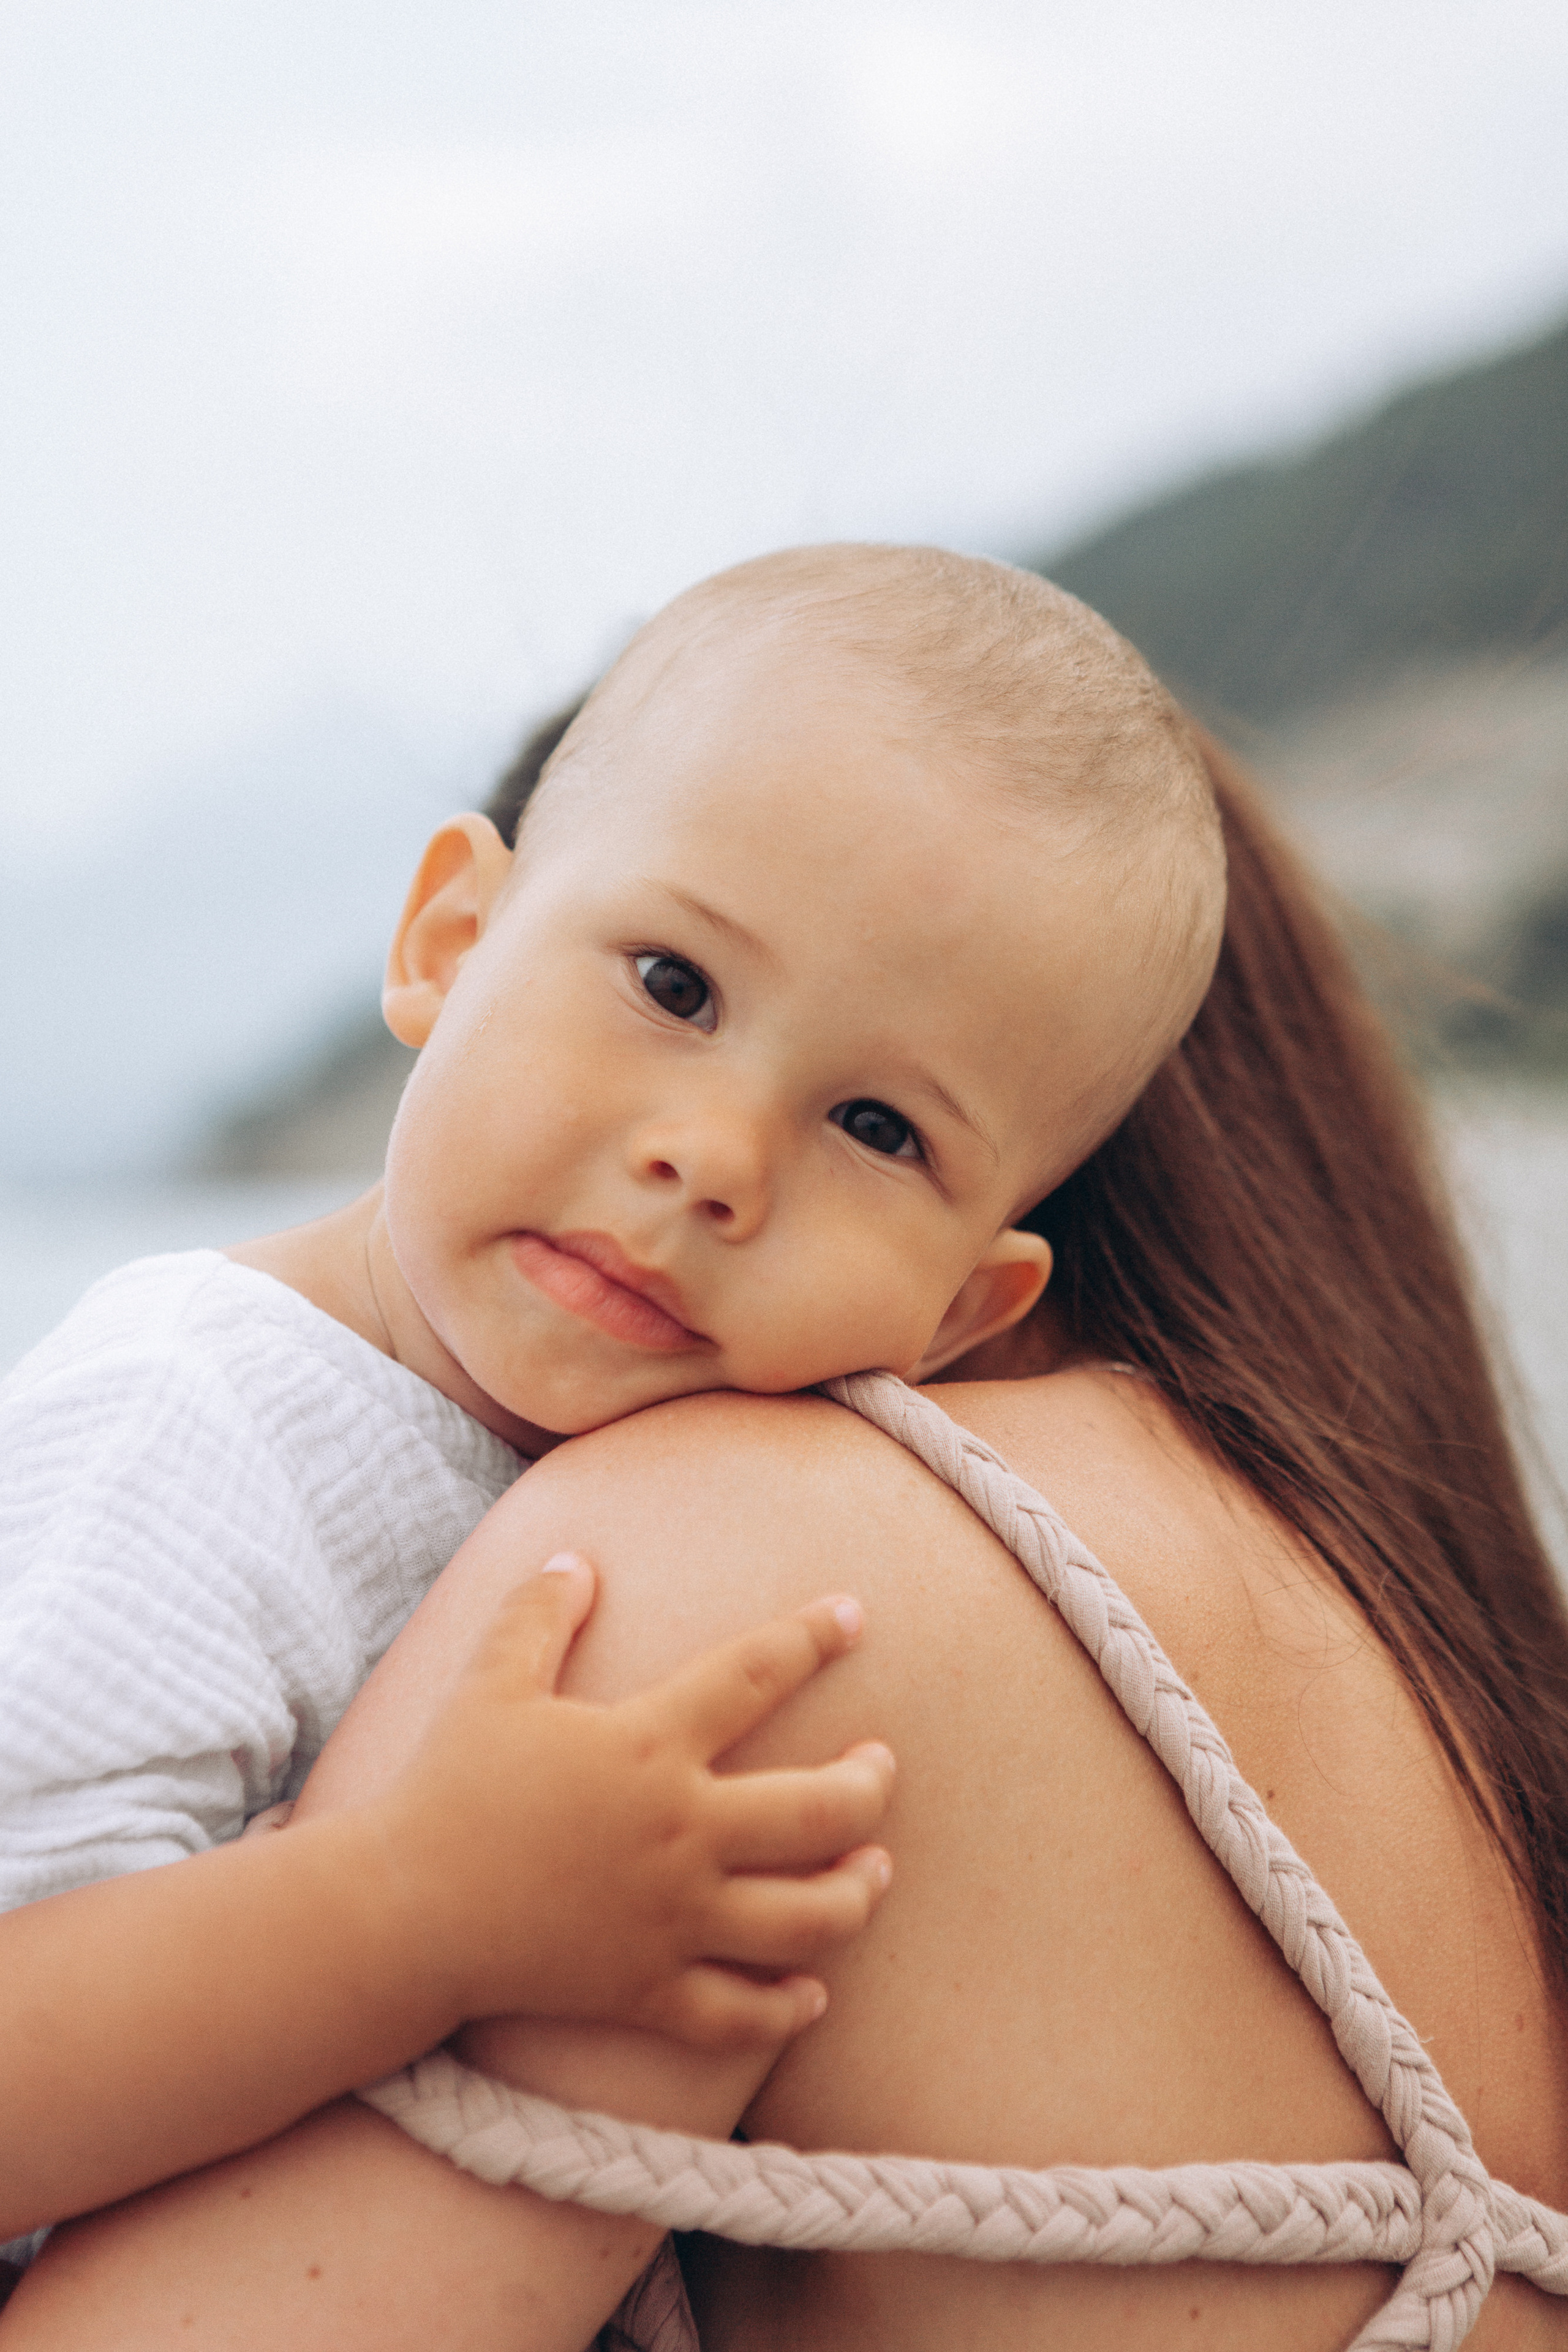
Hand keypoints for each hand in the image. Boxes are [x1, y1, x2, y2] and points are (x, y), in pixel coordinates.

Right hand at [364, 1555, 894, 2050]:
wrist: (402, 1912)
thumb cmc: (447, 1788)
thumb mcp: (491, 1683)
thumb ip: (539, 1615)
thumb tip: (575, 1558)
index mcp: (648, 1746)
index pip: (756, 1673)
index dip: (812, 1637)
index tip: (854, 1615)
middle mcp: (679, 1833)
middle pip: (821, 1811)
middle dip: (870, 1786)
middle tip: (881, 1766)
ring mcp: (671, 1919)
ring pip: (807, 1920)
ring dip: (857, 1893)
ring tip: (875, 1869)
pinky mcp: (648, 1990)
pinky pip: (741, 2016)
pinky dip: (786, 2008)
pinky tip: (811, 1991)